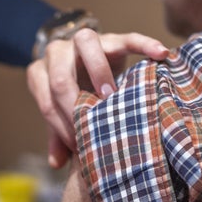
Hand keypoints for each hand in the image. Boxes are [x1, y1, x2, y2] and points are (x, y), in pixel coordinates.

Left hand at [28, 28, 166, 168]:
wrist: (85, 62)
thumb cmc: (74, 93)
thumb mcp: (64, 112)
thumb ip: (57, 134)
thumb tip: (56, 163)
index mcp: (41, 73)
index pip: (47, 101)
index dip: (62, 126)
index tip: (80, 144)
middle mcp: (57, 52)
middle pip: (59, 75)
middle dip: (75, 101)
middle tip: (95, 120)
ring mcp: (84, 41)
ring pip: (86, 43)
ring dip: (97, 70)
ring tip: (112, 94)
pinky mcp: (113, 38)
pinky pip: (127, 38)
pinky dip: (144, 44)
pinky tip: (161, 54)